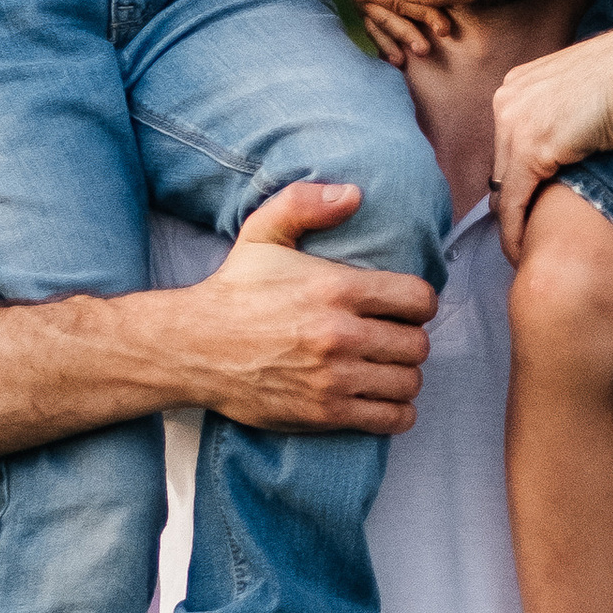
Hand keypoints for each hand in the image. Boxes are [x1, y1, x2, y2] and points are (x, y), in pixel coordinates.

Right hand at [175, 181, 435, 430]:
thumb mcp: (263, 233)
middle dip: (410, 339)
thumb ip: (306, 203)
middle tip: (392, 338)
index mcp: (337, 288)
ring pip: (409, 382)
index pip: (418, 299)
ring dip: (404, 375)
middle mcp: (341, 334)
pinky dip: (396, 412)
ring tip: (386, 368)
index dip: (419, 303)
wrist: (193, 347)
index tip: (404, 307)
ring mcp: (334, 378)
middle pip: (417, 344)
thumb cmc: (234, 290)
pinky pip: (390, 418)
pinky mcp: (324, 412)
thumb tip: (355, 194)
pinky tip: (382, 399)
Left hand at [489, 18, 612, 259]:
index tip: (529, 205)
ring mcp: (514, 122)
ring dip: (511, 222)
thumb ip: (567, 109)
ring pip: (502, 187)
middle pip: (501, 165)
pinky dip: (514, 230)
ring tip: (522, 250)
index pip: (508, 142)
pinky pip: (513, 200)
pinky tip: (520, 251)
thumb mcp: (584, 89)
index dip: (519, 176)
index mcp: (518, 82)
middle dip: (512, 200)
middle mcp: (507, 99)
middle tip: (525, 233)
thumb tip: (573, 136)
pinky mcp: (530, 148)